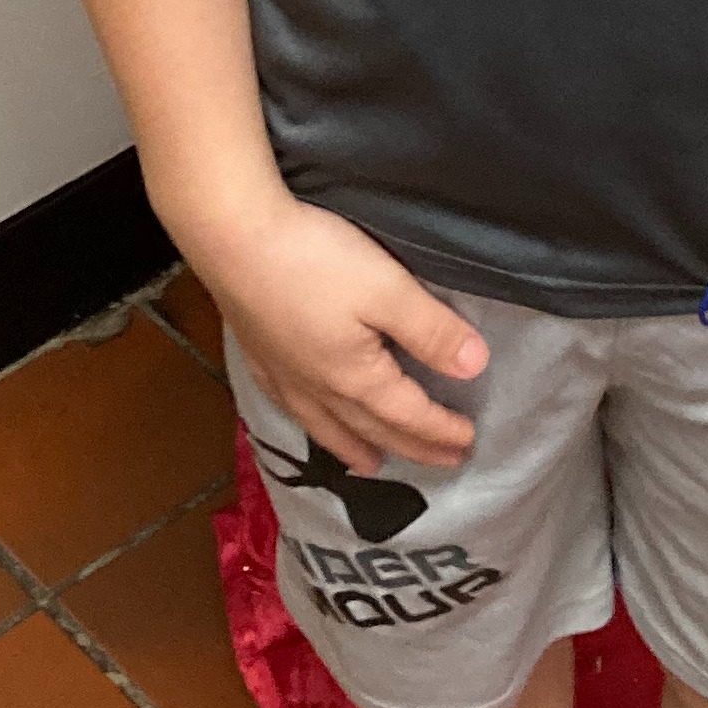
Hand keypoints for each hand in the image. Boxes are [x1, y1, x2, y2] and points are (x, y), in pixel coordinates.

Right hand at [173, 188, 486, 475]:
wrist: (233, 240)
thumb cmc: (315, 261)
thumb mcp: (387, 289)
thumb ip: (430, 330)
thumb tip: (474, 368)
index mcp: (356, 377)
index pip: (408, 413)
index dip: (441, 430)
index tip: (469, 442)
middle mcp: (318, 387)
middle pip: (372, 427)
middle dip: (411, 446)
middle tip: (442, 463)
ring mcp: (284, 374)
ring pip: (327, 425)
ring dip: (355, 446)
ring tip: (372, 466)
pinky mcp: (259, 354)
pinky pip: (290, 407)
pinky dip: (309, 424)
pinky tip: (306, 416)